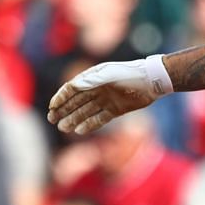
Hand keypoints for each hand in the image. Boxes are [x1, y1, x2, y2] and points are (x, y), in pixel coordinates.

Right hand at [48, 56, 172, 135]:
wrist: (152, 81)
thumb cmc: (130, 74)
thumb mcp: (109, 74)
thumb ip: (92, 79)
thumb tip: (73, 85)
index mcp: (93, 78)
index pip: (72, 89)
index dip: (60, 97)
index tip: (52, 108)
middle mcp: (97, 89)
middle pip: (76, 101)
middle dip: (63, 110)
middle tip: (52, 120)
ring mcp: (106, 100)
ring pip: (85, 111)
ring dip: (73, 119)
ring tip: (63, 128)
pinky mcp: (115, 110)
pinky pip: (99, 119)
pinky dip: (89, 125)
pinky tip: (79, 131)